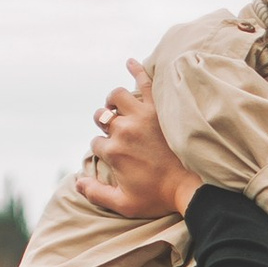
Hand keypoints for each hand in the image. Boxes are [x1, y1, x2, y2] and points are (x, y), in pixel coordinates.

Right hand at [75, 63, 191, 219]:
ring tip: (117, 106)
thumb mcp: (123, 204)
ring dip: (113, 100)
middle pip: (102, 117)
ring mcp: (142, 116)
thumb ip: (96, 193)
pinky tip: (130, 62)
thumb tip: (76, 182)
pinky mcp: (159, 109)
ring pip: (116, 96)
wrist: (192, 186)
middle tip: (114, 129)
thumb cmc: (158, 196)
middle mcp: (124, 130)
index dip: (102, 149)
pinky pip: (146, 82)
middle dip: (104, 122)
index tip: (114, 155)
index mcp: (113, 152)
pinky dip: (137, 70)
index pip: (96, 143)